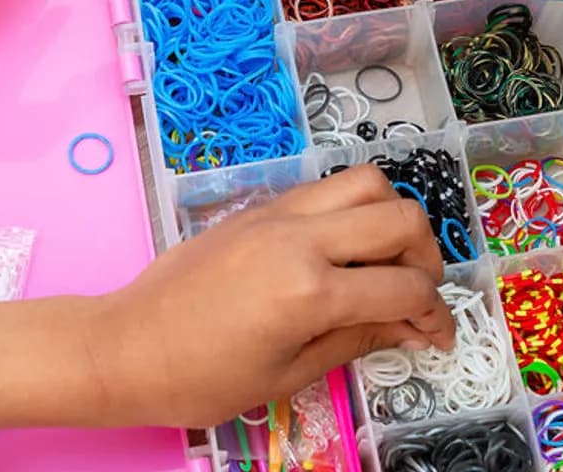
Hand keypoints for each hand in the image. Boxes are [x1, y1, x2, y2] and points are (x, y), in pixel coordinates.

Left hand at [0, 166, 453, 433]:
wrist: (125, 346)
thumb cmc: (200, 378)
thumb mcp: (287, 374)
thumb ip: (356, 339)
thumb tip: (410, 326)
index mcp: (309, 291)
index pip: (405, 289)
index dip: (435, 317)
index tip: (437, 336)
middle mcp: (299, 238)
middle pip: (400, 219)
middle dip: (427, 258)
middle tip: (417, 295)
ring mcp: (276, 215)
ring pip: (366, 184)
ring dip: (392, 220)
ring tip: (386, 263)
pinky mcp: (257, 208)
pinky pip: (324, 190)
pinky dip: (351, 212)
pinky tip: (343, 253)